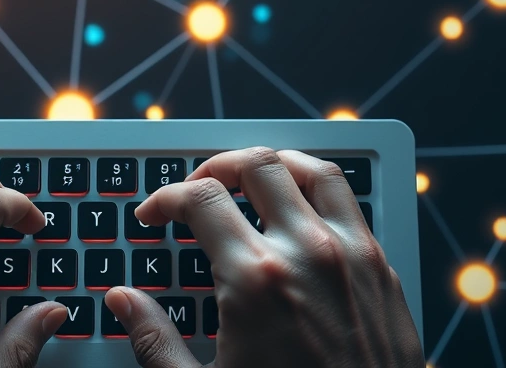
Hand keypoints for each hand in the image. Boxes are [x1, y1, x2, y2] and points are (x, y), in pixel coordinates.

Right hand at [104, 148, 423, 367]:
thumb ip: (156, 340)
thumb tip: (123, 301)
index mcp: (256, 280)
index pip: (200, 199)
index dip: (165, 198)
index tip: (154, 214)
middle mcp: (307, 253)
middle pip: (257, 166)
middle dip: (215, 167)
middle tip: (195, 188)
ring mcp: (352, 256)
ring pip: (313, 170)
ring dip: (273, 164)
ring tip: (248, 178)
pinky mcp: (383, 270)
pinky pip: (350, 203)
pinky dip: (317, 190)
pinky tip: (299, 209)